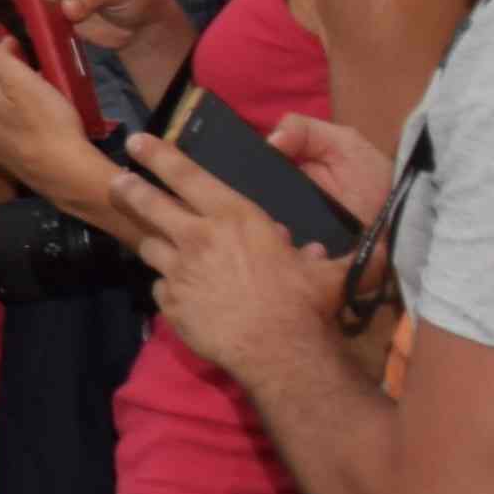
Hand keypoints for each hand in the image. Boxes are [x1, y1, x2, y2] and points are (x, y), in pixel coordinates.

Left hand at [0, 19, 130, 220]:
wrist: (67, 173)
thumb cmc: (49, 121)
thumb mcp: (20, 79)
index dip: (4, 52)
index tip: (20, 44)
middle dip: (9, 77)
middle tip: (37, 70)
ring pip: (1, 113)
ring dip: (15, 101)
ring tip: (41, 96)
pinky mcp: (9, 163)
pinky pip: (12, 134)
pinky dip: (21, 124)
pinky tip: (38, 125)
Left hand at [107, 127, 361, 387]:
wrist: (278, 351)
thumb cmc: (304, 303)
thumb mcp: (329, 272)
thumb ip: (339, 256)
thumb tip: (376, 250)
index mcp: (234, 218)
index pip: (187, 175)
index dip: (159, 154)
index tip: (138, 142)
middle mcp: (197, 237)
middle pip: (149, 203)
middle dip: (130, 189)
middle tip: (117, 180)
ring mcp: (178, 271)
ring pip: (149, 246)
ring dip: (152, 243)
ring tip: (156, 244)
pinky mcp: (169, 303)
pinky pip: (160, 287)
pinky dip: (168, 287)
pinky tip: (181, 292)